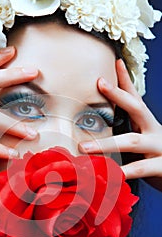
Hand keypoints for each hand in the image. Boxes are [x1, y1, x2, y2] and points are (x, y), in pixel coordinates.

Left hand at [79, 59, 161, 190]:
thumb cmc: (153, 159)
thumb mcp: (140, 142)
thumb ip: (123, 135)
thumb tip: (97, 129)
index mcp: (148, 125)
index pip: (136, 99)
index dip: (126, 81)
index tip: (114, 62)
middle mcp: (155, 132)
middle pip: (138, 108)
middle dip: (119, 95)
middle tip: (99, 83)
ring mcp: (160, 148)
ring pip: (132, 141)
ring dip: (106, 144)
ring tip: (83, 148)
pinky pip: (141, 169)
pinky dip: (123, 171)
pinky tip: (109, 174)